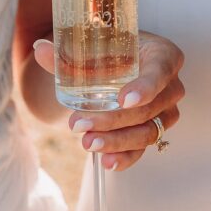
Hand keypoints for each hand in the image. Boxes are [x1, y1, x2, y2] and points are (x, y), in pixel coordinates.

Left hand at [34, 32, 184, 170]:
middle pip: (149, 108)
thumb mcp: (92, 49)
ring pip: (147, 132)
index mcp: (163, 55)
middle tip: (80, 123)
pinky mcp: (154, 131)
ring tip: (87, 143)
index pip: (161, 70)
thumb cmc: (109, 52)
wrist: (112, 67)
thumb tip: (40, 49)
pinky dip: (125, 157)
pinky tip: (107, 162)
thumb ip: (68, 52)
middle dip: (114, 119)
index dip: (146, 87)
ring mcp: (165, 112)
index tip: (123, 99)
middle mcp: (170, 85)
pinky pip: (143, 149)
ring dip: (116, 141)